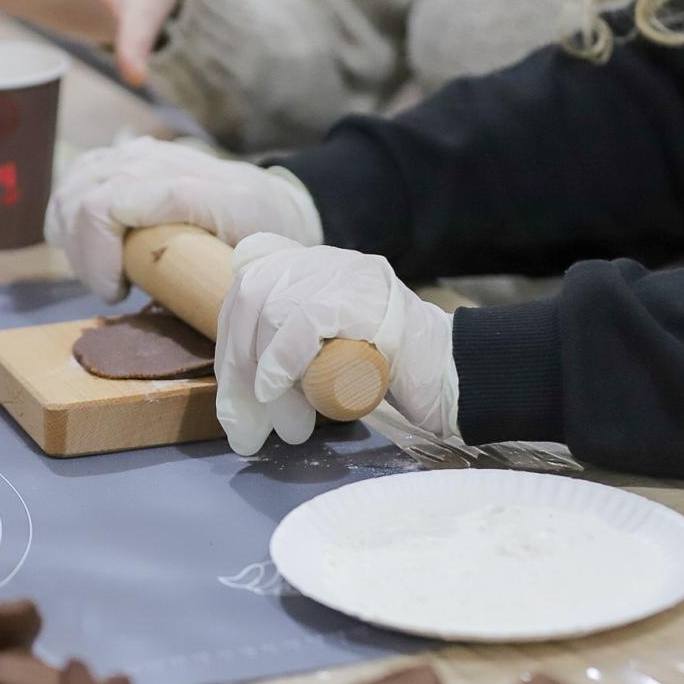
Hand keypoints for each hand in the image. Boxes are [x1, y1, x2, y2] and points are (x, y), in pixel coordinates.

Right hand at [46, 137, 323, 302]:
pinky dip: (71, 210)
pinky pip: (78, 175)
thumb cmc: (263, 228)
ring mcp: (135, 155)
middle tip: (113, 288)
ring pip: (71, 187)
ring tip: (104, 268)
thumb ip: (200, 231)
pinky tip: (89, 238)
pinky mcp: (127, 158)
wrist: (275, 203)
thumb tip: (142, 242)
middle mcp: (149, 159)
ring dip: (73, 235)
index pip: (100, 208)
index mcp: (177, 181)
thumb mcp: (247, 236)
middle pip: (78, 199)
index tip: (117, 294)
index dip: (94, 259)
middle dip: (82, 254)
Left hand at [215, 234, 458, 455]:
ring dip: (256, 373)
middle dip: (236, 362)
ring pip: (269, 307)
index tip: (234, 387)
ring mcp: (349, 273)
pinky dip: (278, 360)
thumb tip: (237, 381)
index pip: (251, 279)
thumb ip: (289, 347)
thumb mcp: (327, 353)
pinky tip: (273, 390)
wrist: (452, 380)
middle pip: (252, 294)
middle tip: (244, 423)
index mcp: (317, 265)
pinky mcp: (364, 298)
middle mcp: (330, 260)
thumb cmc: (391, 375)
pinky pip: (302, 321)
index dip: (231, 334)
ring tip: (276, 421)